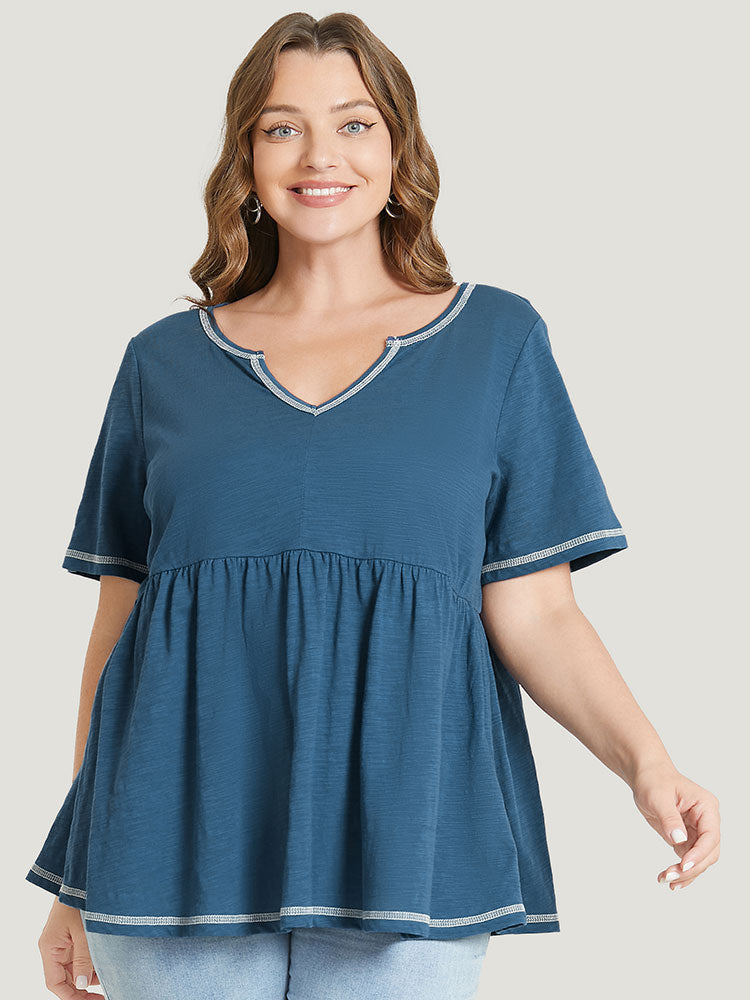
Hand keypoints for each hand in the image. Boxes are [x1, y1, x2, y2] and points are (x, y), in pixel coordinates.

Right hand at [37, 898, 100, 997]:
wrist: (82, 876)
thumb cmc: (79, 899)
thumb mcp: (83, 931)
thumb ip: (84, 958)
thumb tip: (83, 985)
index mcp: (49, 947)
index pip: (54, 983)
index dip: (71, 996)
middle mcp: (54, 947)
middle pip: (64, 978)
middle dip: (82, 988)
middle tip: (103, 994)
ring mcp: (64, 941)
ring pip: (74, 968)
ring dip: (89, 975)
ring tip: (108, 977)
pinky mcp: (74, 935)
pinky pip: (80, 956)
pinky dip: (91, 962)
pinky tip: (106, 964)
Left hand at [629, 761, 720, 890]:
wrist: (645, 776)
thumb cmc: (654, 780)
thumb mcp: (658, 797)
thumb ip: (670, 818)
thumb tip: (679, 840)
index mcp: (706, 807)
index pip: (710, 836)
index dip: (699, 854)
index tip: (683, 865)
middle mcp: (707, 821)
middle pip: (708, 853)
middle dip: (691, 868)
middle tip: (671, 876)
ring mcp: (698, 831)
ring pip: (700, 860)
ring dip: (686, 873)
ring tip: (667, 880)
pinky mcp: (688, 838)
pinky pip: (689, 859)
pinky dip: (681, 870)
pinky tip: (670, 878)